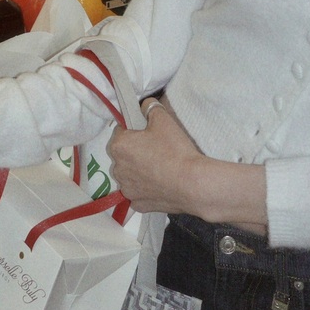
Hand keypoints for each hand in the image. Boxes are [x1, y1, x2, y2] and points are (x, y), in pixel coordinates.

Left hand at [109, 98, 268, 232]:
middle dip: (135, 150)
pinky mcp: (138, 205)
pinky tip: (160, 184)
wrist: (191, 184)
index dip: (135, 130)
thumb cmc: (174, 149)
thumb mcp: (163, 119)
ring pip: (129, 174)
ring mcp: (127, 189)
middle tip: (156, 149)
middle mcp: (117, 169)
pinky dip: (146, 188)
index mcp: (119, 146)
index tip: (149, 132)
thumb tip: (144, 105)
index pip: (120, 131)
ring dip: (138, 170)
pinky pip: (138, 192)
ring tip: (160, 167)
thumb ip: (150, 107)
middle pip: (123, 154)